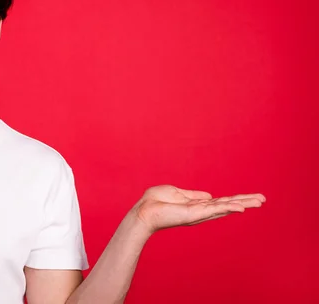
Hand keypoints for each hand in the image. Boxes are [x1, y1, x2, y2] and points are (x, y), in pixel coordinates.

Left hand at [132, 185, 265, 233]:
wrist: (144, 211)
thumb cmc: (155, 202)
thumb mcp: (177, 193)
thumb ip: (193, 195)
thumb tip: (209, 195)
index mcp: (197, 205)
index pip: (221, 201)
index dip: (236, 199)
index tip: (252, 197)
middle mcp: (201, 211)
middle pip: (227, 205)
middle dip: (246, 201)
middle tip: (264, 199)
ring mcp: (199, 213)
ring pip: (225, 207)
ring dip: (242, 203)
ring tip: (259, 202)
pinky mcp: (194, 214)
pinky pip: (214, 209)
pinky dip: (228, 207)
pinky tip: (242, 207)